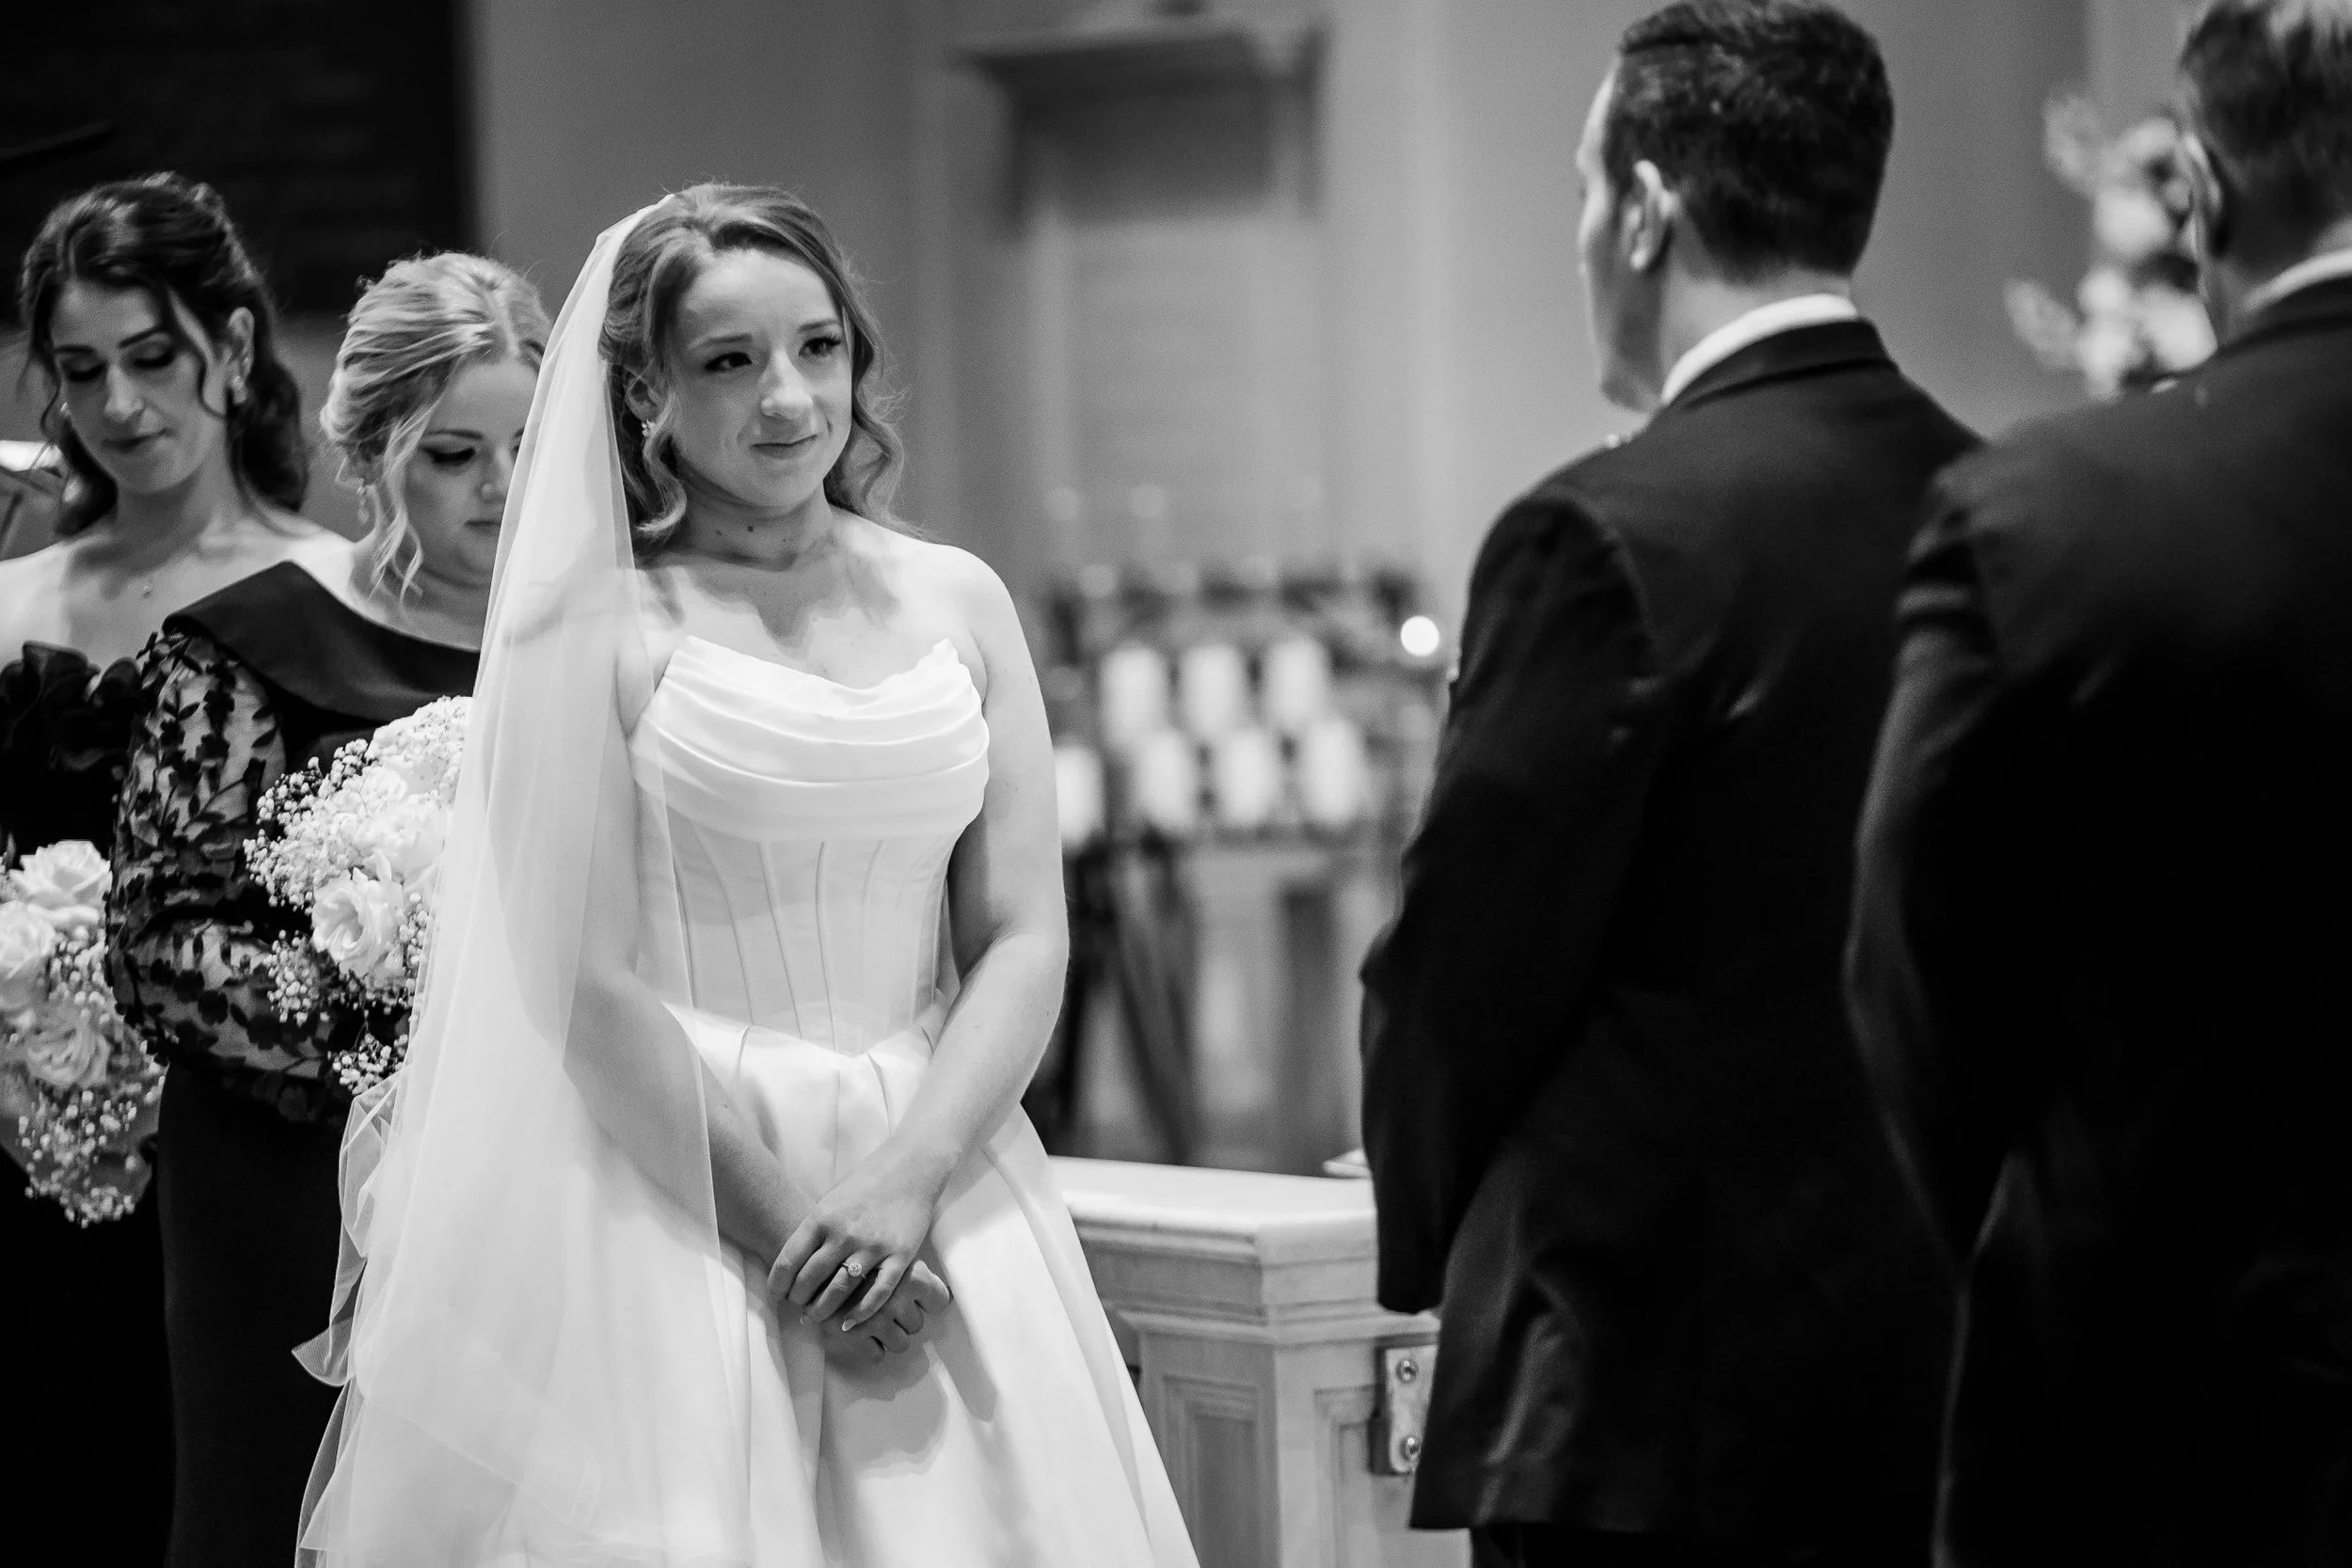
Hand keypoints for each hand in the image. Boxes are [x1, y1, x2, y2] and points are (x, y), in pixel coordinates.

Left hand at [768, 1153, 949, 1330]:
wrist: (910, 1167)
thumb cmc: (866, 1183)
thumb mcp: (830, 1199)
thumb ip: (813, 1230)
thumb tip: (793, 1265)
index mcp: (821, 1217)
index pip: (788, 1261)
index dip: (777, 1285)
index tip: (777, 1295)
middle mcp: (844, 1233)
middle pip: (810, 1281)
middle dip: (798, 1300)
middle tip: (798, 1307)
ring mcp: (873, 1246)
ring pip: (839, 1291)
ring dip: (823, 1311)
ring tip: (816, 1318)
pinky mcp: (900, 1256)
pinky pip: (877, 1293)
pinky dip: (860, 1314)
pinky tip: (848, 1324)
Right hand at [813, 1259, 952, 1364]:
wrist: (812, 1256)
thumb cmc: (856, 1254)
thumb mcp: (888, 1251)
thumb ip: (912, 1270)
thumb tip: (946, 1295)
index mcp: (911, 1275)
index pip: (939, 1301)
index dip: (927, 1303)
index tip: (917, 1301)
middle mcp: (897, 1298)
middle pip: (917, 1324)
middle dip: (902, 1319)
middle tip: (885, 1308)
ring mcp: (877, 1319)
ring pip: (900, 1344)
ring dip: (888, 1336)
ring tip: (873, 1321)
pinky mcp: (854, 1336)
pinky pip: (876, 1356)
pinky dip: (870, 1349)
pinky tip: (862, 1333)